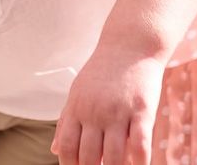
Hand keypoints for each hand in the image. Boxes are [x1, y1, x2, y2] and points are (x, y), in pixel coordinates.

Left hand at [52, 50, 164, 164]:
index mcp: (77, 107)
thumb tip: (55, 151)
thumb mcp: (78, 91)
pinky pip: (140, 144)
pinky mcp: (142, 109)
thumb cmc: (103, 71)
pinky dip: (139, 163)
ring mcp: (118, 111)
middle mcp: (95, 111)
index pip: (67, 147)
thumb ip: (66, 121)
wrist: (130, 43)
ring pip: (114, 157)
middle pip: (89, 157)